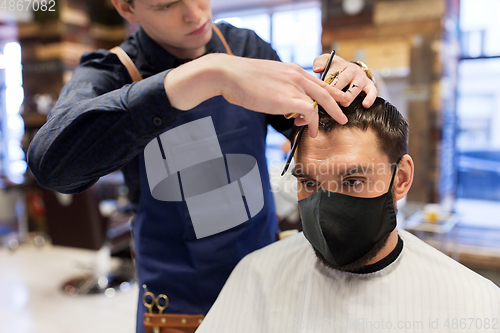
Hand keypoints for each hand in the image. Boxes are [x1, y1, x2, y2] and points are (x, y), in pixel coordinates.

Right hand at [165, 53, 348, 137]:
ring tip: (317, 130)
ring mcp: (294, 86)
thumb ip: (278, 86)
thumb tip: (281, 100)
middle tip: (344, 114)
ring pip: (319, 103)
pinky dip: (312, 122)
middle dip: (337, 103)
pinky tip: (310, 130)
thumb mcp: (266, 78)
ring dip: (321, 118)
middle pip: (325, 90)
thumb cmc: (241, 79)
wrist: (229, 74)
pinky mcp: (289, 98)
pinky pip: (309, 111)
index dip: (330, 90)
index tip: (338, 97)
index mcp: (291, 69)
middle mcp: (297, 75)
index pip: (316, 80)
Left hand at [312, 53, 377, 108]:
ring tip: (344, 103)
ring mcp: (361, 78)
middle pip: (344, 79)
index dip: (326, 83)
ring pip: (357, 86)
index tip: (320, 91)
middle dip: (337, 89)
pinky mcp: (370, 85)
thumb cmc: (334, 68)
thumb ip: (319, 62)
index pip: (332, 73)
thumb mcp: (326, 61)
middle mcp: (352, 70)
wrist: (350, 69)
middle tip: (331, 98)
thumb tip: (316, 69)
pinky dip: (370, 98)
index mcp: (340, 64)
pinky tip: (365, 105)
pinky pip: (372, 91)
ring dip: (351, 95)